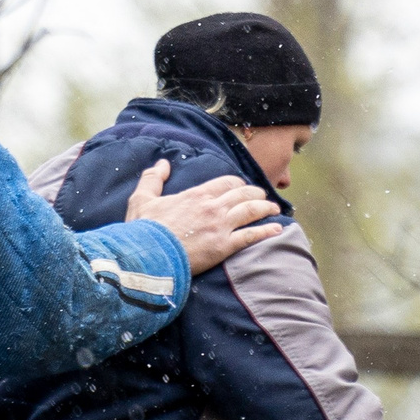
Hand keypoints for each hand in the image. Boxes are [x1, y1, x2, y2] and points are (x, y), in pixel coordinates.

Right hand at [125, 159, 282, 273]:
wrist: (147, 256)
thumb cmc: (143, 230)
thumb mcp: (141, 199)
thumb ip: (153, 179)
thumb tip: (161, 163)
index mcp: (196, 195)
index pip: (226, 183)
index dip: (237, 183)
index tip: (241, 187)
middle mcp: (212, 207)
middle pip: (243, 194)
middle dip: (256, 193)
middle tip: (261, 196)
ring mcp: (220, 227)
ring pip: (251, 211)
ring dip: (266, 208)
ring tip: (274, 209)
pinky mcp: (223, 247)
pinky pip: (251, 236)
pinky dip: (267, 231)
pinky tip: (277, 229)